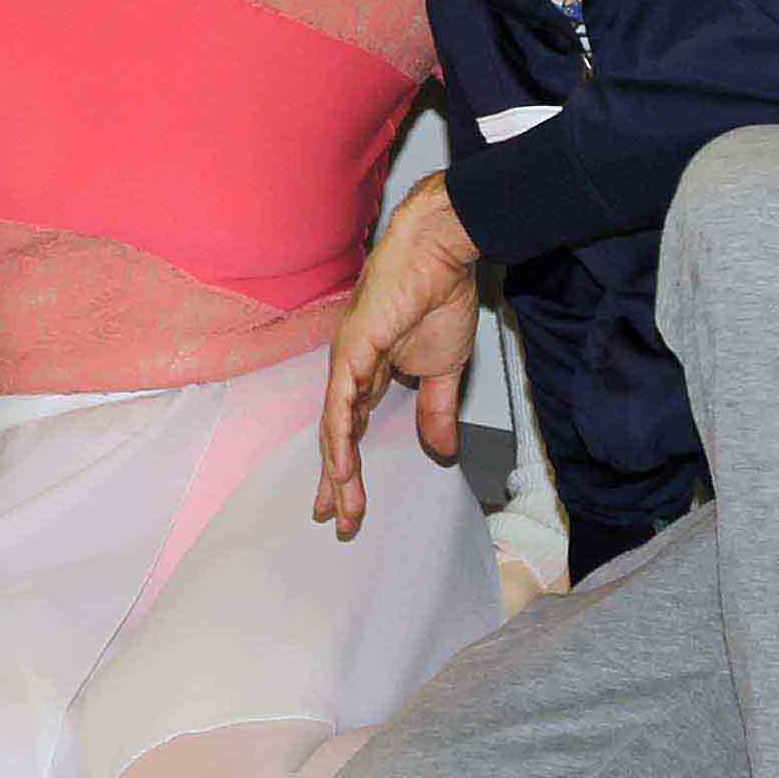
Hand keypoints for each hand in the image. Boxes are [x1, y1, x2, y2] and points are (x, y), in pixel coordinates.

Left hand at [317, 185, 480, 538]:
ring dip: (337, 473)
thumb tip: (443, 450)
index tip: (347, 503)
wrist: (440, 256)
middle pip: (336, 436)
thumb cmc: (439, 298)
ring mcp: (346, 362)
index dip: (347, 469)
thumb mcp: (444, 371)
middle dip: (336, 483)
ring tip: (341, 509)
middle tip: (336, 521)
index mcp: (369, 373)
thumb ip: (437, 410)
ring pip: (334, 428)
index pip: (351, 430)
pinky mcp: (351, 352)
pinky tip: (340, 470)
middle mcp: (349, 371)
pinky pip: (340, 404)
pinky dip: (340, 439)